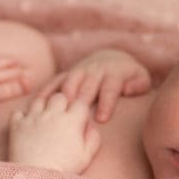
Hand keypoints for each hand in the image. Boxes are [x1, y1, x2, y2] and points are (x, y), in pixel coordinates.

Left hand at [7, 93, 100, 173]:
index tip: (79, 118)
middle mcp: (52, 114)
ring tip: (45, 120)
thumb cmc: (64, 169)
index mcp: (72, 120)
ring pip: (39, 100)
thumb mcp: (86, 157)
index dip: (81, 109)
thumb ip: (93, 138)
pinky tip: (27, 125)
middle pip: (59, 96)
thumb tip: (91, 126)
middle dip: (63, 103)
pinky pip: (18, 112)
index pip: (80, 102)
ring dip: (43, 107)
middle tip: (62, 116)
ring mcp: (33, 118)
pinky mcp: (17, 125)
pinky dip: (22, 116)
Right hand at [34, 49, 150, 122]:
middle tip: (74, 118)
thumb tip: (129, 89)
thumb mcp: (141, 78)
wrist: (111, 59)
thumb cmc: (128, 76)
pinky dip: (46, 92)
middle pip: (87, 86)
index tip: (102, 119)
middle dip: (81, 100)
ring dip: (63, 96)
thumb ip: (139, 85)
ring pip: (69, 82)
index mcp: (113, 74)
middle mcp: (94, 71)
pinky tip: (37, 105)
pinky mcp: (66, 74)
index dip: (106, 103)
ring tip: (55, 113)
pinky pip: (54, 81)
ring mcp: (78, 71)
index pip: (110, 88)